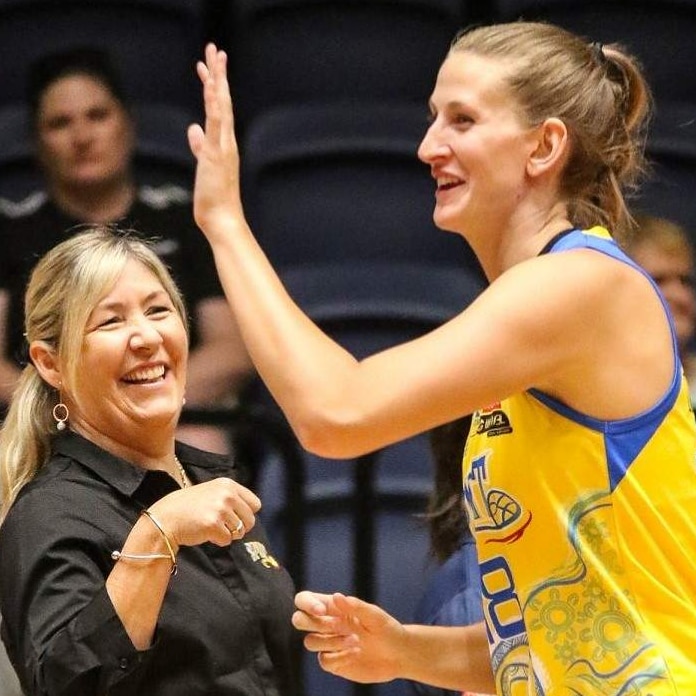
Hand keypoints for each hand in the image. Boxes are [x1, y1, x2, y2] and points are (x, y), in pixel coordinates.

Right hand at [148, 477, 260, 548]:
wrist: (166, 518)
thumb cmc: (188, 507)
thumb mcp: (211, 491)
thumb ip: (230, 496)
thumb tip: (253, 509)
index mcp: (228, 484)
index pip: (255, 504)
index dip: (246, 514)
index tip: (235, 517)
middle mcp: (227, 494)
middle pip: (250, 519)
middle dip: (239, 527)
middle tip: (224, 527)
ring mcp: (220, 509)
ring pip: (240, 531)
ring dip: (228, 534)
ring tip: (213, 528)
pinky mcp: (214, 525)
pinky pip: (227, 540)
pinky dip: (218, 541)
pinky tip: (206, 533)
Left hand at [188, 43, 244, 239]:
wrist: (223, 220)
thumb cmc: (214, 200)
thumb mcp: (203, 167)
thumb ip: (199, 147)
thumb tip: (193, 129)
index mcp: (223, 144)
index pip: (219, 110)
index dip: (213, 87)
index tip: (208, 67)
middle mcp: (226, 141)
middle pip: (223, 101)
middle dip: (218, 75)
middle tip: (216, 50)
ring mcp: (223, 146)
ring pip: (221, 107)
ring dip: (217, 81)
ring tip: (214, 58)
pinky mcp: (216, 154)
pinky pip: (217, 124)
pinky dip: (215, 105)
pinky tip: (212, 88)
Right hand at [293, 591, 405, 683]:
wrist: (399, 655)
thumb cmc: (387, 629)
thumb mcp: (375, 615)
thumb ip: (355, 606)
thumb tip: (335, 596)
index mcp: (334, 607)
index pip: (305, 600)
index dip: (307, 604)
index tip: (321, 611)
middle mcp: (328, 624)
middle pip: (299, 620)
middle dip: (310, 623)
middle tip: (336, 626)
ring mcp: (330, 644)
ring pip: (309, 642)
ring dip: (329, 641)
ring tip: (355, 641)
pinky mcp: (335, 662)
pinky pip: (324, 661)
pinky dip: (338, 657)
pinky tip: (355, 654)